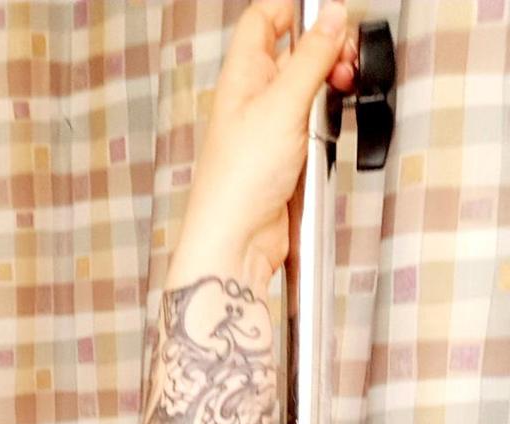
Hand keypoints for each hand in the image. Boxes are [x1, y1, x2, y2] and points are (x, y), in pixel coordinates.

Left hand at [166, 1, 356, 293]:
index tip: (326, 12)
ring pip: (309, 89)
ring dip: (330, 87)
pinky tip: (332, 128)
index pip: (263, 20)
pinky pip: (314, 126)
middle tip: (344, 59)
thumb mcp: (282, 105)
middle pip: (295, 52)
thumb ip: (311, 58)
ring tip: (342, 90)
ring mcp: (271, 129)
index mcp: (241, 76)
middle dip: (325, 49)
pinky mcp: (287, 157)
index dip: (292, 8)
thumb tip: (332, 17)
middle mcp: (253, 99)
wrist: (237, 243)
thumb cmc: (237, 183)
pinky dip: (328, 123)